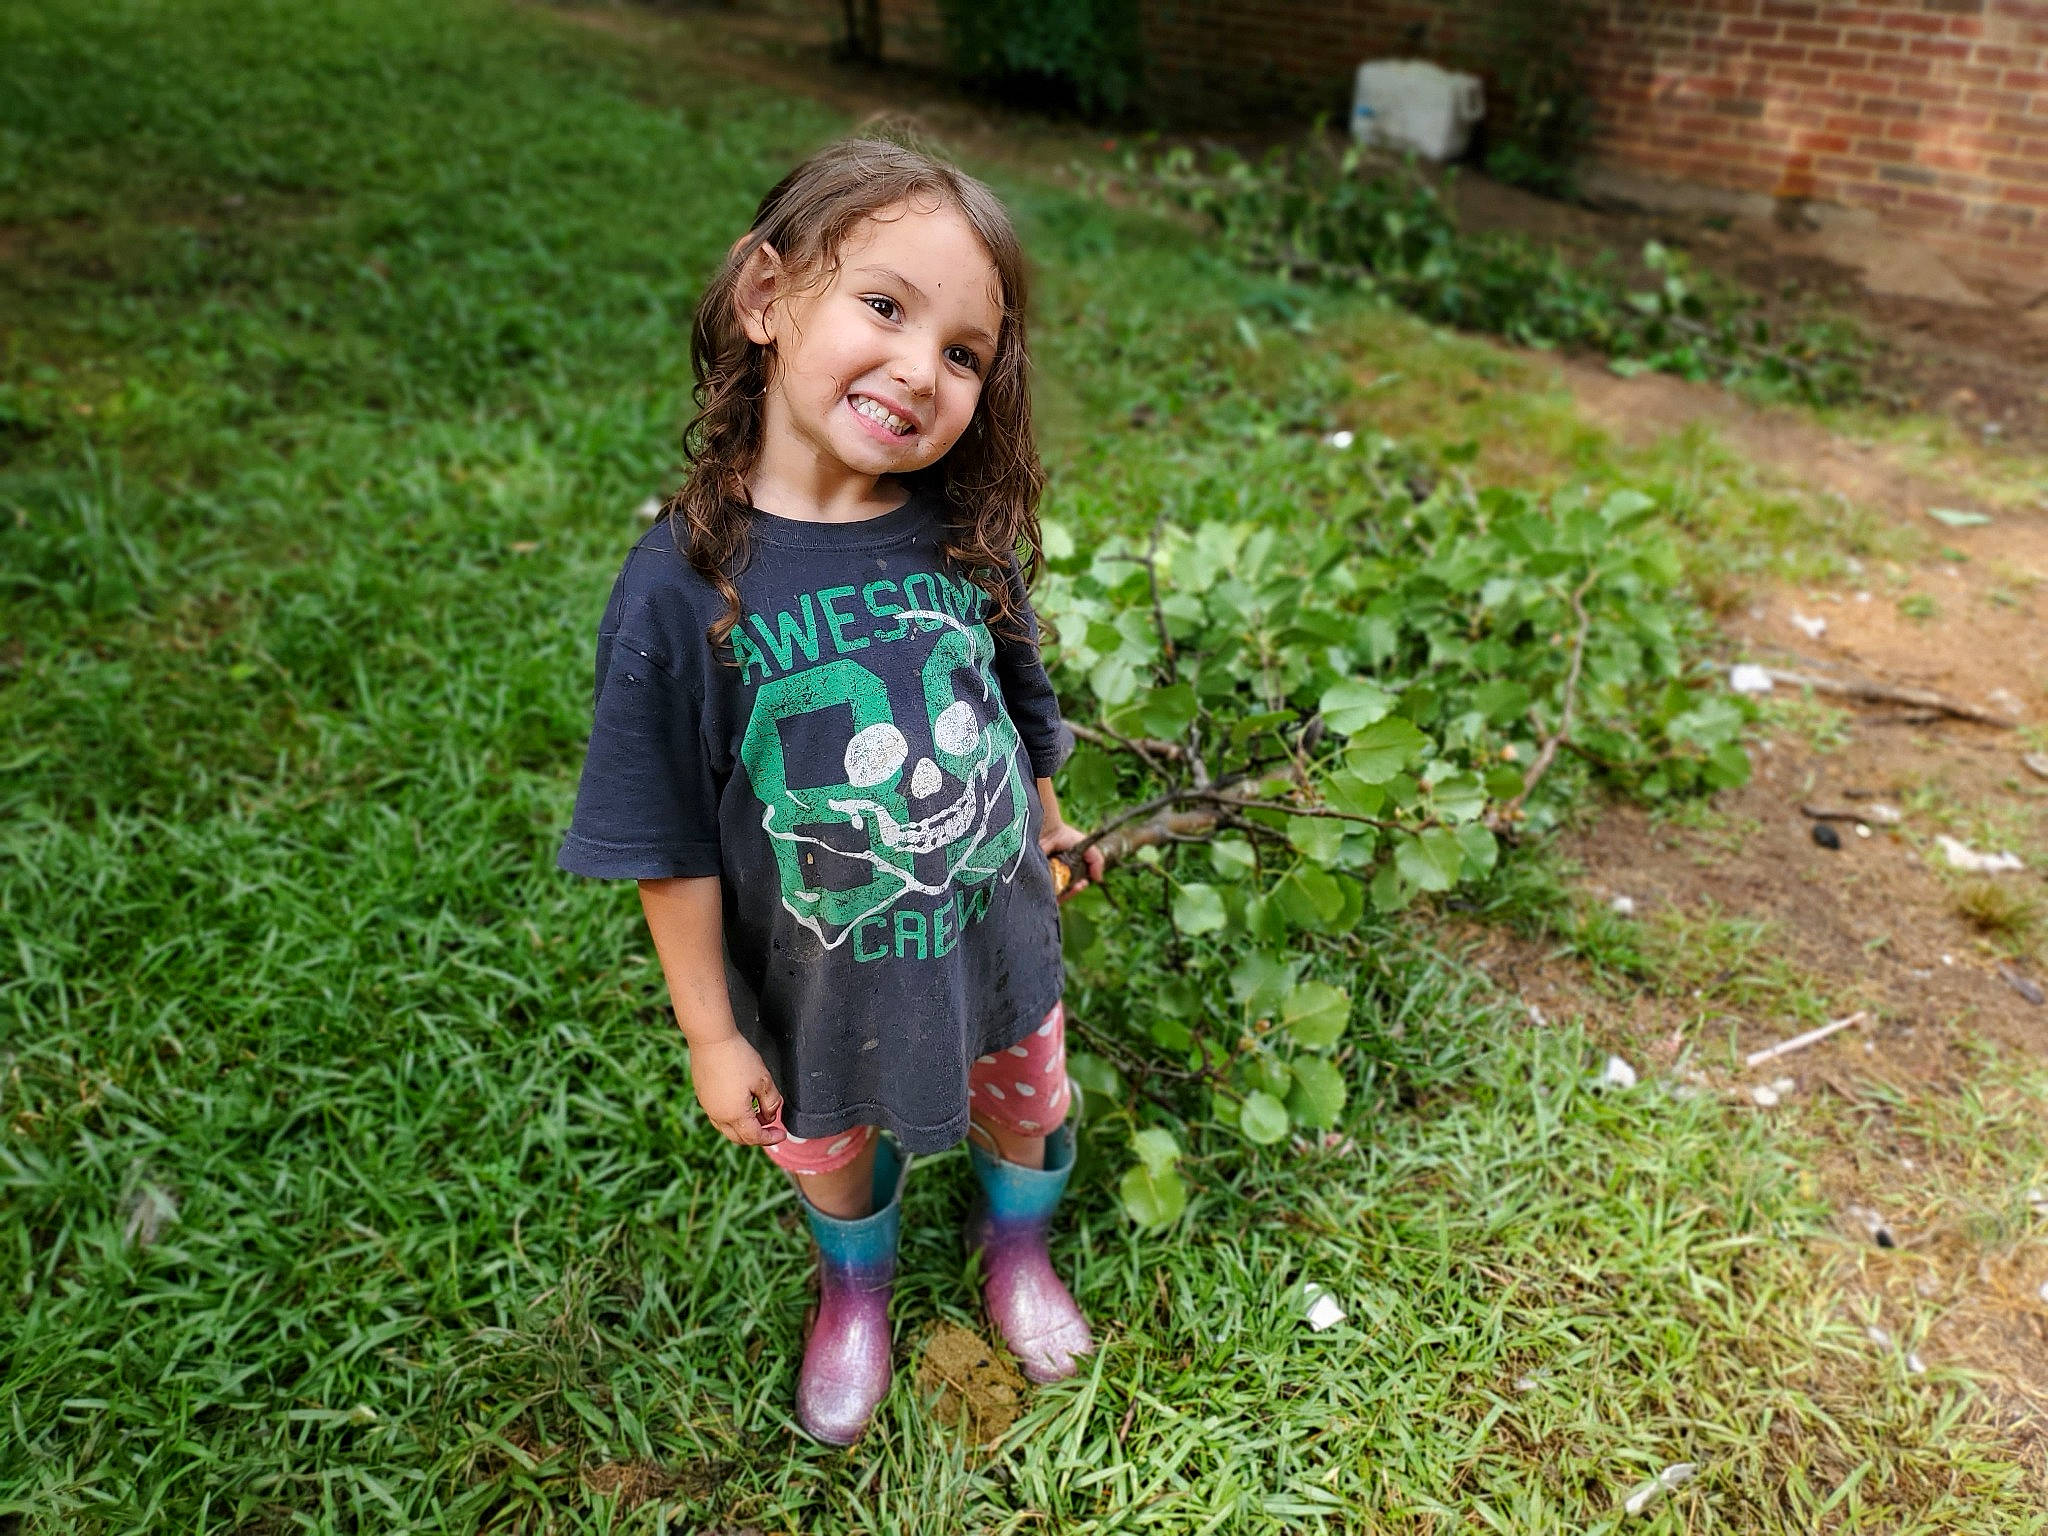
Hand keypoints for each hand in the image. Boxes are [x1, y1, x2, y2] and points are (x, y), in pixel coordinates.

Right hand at [688, 1032, 785, 1146]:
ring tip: (757, 1115)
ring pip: (727, 1129)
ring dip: (743, 1129)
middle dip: (757, 1136)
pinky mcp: (702, 1096)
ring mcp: (708, 1107)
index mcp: (735, 1114)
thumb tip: (770, 1116)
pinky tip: (741, 1105)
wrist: (711, 1039)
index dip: (771, 1138)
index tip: (782, 1134)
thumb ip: (772, 1103)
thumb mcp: (764, 1080)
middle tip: (770, 1128)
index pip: (755, 1137)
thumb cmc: (738, 1057)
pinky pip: (718, 1117)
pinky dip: (732, 1119)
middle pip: (739, 1138)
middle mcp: (718, 1115)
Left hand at [1039, 817, 1104, 902]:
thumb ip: (1096, 861)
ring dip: (1065, 894)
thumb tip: (1098, 880)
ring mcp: (1042, 878)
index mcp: (1063, 871)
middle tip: (1078, 885)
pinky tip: (1059, 888)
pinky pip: (1042, 894)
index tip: (1083, 883)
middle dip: (1073, 891)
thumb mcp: (1087, 848)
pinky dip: (1051, 895)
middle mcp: (1052, 876)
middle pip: (1063, 893)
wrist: (1048, 830)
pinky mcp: (1033, 879)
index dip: (1078, 887)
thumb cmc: (1065, 835)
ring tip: (1071, 886)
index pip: (1071, 887)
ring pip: (1054, 895)